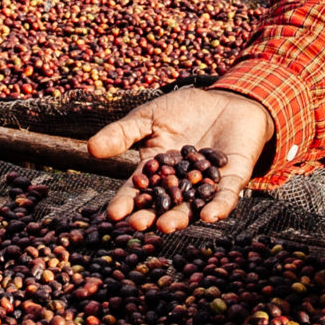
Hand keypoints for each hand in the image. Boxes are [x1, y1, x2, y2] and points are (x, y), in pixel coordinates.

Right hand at [88, 87, 273, 232]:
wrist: (224, 98)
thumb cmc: (182, 109)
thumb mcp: (146, 118)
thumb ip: (121, 134)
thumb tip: (91, 149)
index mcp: (156, 171)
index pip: (138, 190)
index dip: (125, 202)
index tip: (113, 214)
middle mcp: (179, 183)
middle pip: (163, 204)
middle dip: (151, 216)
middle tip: (138, 225)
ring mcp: (206, 182)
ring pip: (192, 206)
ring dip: (180, 218)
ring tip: (167, 226)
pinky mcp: (233, 177)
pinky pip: (225, 195)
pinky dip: (219, 206)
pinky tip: (211, 216)